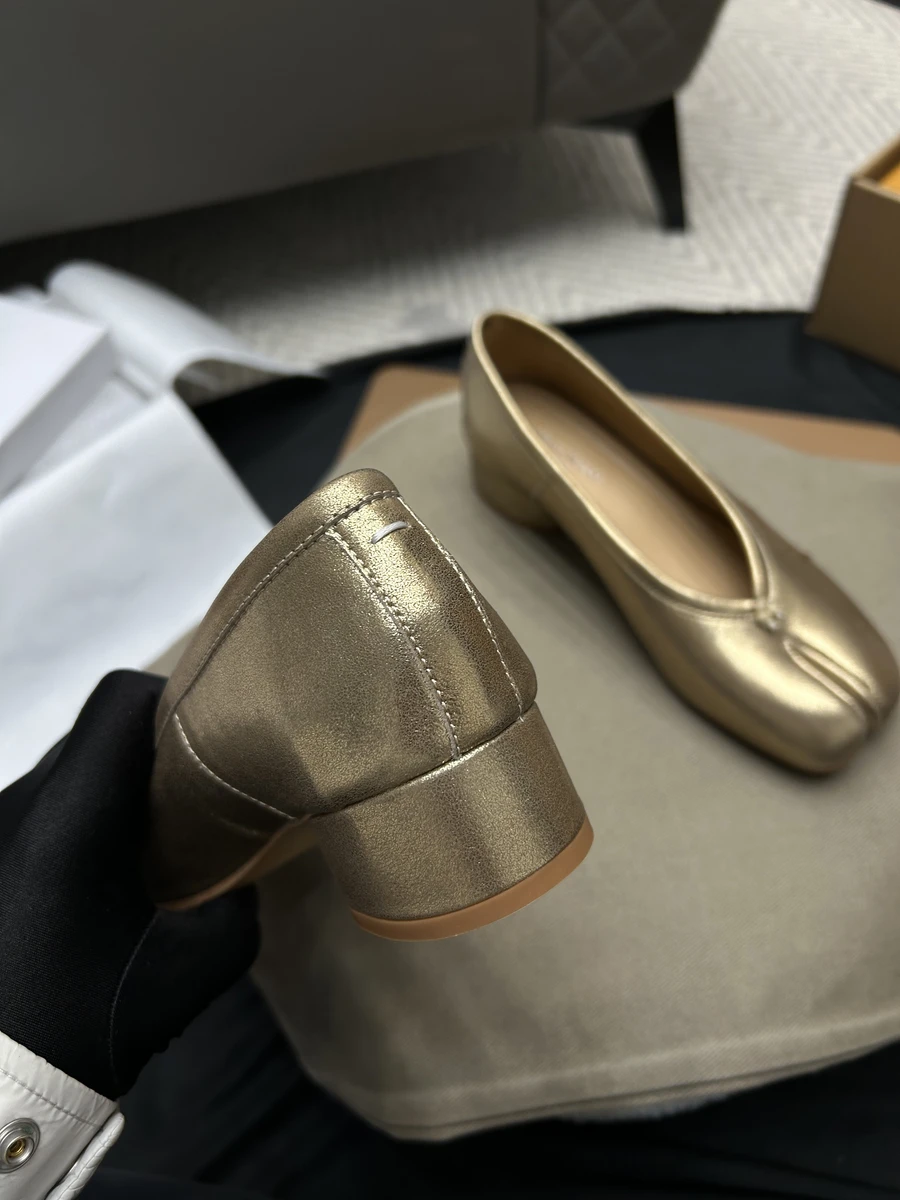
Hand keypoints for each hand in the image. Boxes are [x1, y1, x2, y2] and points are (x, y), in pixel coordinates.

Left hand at [0, 671, 258, 1097]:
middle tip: (196, 799)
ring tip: (146, 849)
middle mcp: (23, 803)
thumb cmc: (85, 1021)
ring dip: (113, 791)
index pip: (121, 699)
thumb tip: (243, 884)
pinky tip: (96, 885)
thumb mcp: (191, 972)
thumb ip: (237, 909)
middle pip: (97, 733)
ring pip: (68, 770)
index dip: (174, 697)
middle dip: (152, 752)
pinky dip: (79, 823)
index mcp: (74, 816)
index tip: (214, 736)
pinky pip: (41, 809)